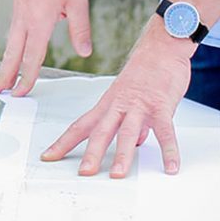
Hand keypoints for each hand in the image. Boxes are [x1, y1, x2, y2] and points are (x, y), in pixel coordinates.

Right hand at [0, 0, 92, 95]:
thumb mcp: (78, 3)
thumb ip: (80, 30)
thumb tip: (84, 53)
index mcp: (39, 22)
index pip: (32, 57)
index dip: (27, 77)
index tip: (21, 93)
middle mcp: (24, 20)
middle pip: (11, 55)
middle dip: (2, 76)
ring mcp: (18, 13)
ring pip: (9, 45)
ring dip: (4, 64)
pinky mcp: (17, 8)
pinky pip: (12, 33)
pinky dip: (10, 49)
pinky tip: (12, 55)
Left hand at [42, 23, 193, 176]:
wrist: (161, 46)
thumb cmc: (144, 70)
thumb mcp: (128, 96)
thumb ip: (129, 121)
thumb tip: (134, 143)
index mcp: (108, 104)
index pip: (81, 126)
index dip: (63, 142)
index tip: (49, 157)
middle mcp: (120, 105)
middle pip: (101, 131)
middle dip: (91, 153)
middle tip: (84, 173)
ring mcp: (140, 105)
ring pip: (128, 132)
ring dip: (123, 155)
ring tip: (118, 175)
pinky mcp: (161, 105)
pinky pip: (165, 131)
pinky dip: (168, 150)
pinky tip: (170, 167)